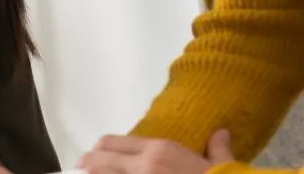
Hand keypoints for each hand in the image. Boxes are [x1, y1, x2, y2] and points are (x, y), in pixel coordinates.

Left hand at [76, 129, 233, 173]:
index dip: (99, 150)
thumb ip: (218, 149)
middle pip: (96, 159)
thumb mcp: (223, 165)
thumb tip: (222, 134)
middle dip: (85, 164)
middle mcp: (142, 166)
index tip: (95, 157)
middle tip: (80, 171)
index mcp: (160, 150)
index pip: (112, 143)